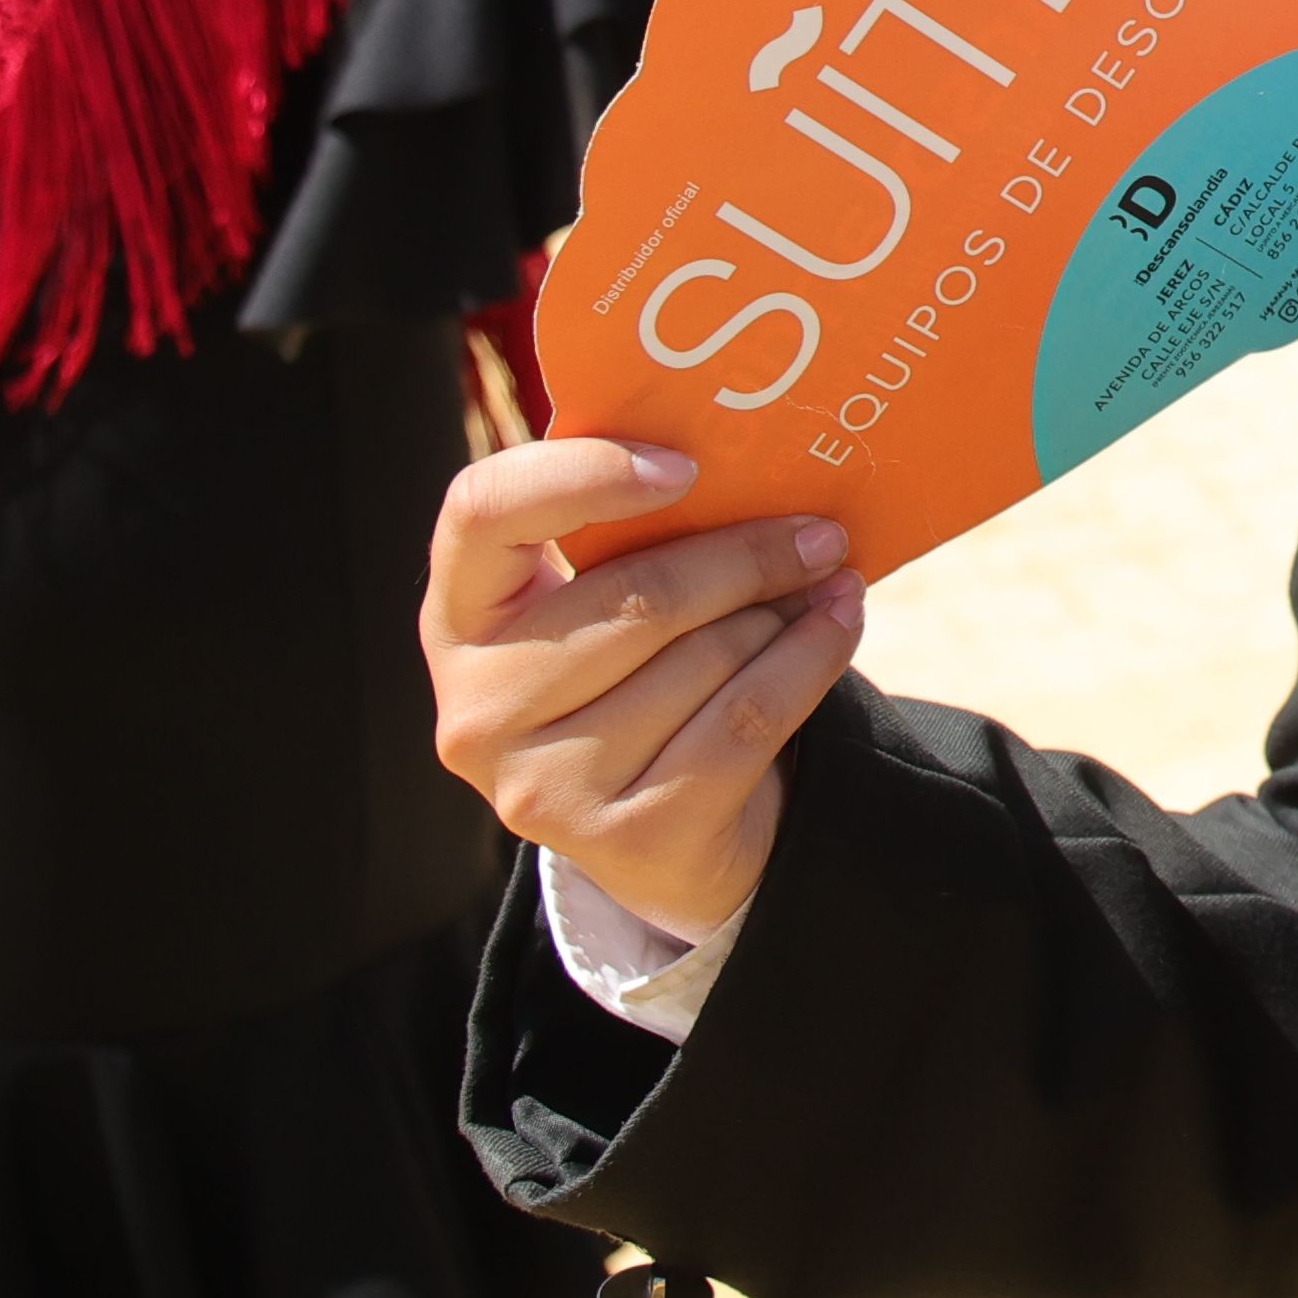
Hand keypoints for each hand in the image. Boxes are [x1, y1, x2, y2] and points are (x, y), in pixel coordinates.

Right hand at [423, 437, 864, 947]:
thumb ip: (632, 537)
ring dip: (786, 613)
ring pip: (704, 659)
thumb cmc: (635, 677)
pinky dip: (809, 661)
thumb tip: (758, 458)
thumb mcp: (600, 605)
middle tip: (822, 531)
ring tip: (829, 585)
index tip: (686, 465)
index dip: (585, 473)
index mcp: (458, 618)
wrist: (662, 837)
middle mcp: (477, 707)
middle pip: (638, 596)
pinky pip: (746, 719)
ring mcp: (542, 783)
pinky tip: (838, 626)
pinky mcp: (623, 838)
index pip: (484, 508)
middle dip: (749, 557)